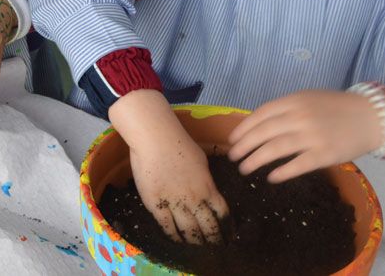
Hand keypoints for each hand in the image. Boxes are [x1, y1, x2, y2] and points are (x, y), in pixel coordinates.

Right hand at [110, 90, 227, 242]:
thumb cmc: (178, 143)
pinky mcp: (156, 205)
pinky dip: (173, 236)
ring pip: (189, 230)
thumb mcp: (201, 160)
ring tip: (197, 246)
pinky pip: (167, 226)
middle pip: (207, 226)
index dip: (226, 226)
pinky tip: (176, 240)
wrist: (155, 139)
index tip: (228, 234)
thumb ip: (205, 178)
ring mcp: (175, 203)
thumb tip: (207, 186)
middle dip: (213, 238)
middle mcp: (194, 199)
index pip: (222, 213)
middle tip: (215, 246)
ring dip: (195, 241)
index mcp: (208, 187)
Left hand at [228, 89, 384, 182]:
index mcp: (294, 101)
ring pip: (274, 149)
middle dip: (244, 146)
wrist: (371, 116)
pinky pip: (297, 165)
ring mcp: (312, 136)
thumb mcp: (308, 100)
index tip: (232, 140)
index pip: (260, 114)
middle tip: (234, 157)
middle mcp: (299, 117)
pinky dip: (281, 172)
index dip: (243, 128)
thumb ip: (286, 110)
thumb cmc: (336, 108)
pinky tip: (271, 178)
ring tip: (244, 168)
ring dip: (255, 160)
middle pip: (263, 133)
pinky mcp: (324, 154)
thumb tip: (258, 126)